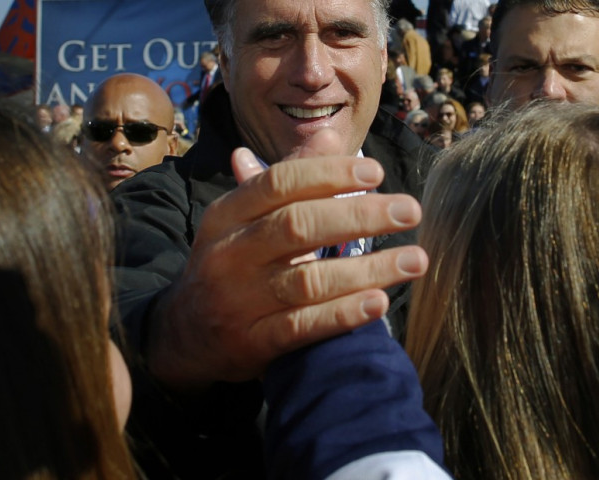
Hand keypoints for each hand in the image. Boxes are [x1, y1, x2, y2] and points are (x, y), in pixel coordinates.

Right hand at [147, 129, 427, 386]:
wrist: (184, 334)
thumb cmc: (230, 264)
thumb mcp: (243, 217)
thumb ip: (288, 178)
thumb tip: (329, 136)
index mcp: (226, 215)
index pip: (279, 183)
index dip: (328, 174)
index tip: (376, 172)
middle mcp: (229, 254)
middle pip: (298, 226)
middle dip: (359, 215)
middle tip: (409, 210)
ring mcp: (238, 301)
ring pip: (308, 280)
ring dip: (367, 269)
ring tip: (415, 259)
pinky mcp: (252, 342)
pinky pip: (302, 327)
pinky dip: (342, 315)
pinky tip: (380, 302)